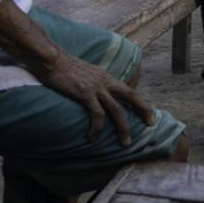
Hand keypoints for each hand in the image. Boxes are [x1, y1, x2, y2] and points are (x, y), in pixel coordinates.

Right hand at [41, 48, 155, 144]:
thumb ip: (95, 83)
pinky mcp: (85, 93)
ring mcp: (96, 87)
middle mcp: (105, 81)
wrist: (51, 59)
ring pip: (117, 110)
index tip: (148, 113)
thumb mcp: (86, 73)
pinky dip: (97, 128)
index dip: (140, 102)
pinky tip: (92, 138)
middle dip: (144, 109)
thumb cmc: (64, 67)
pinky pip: (96, 114)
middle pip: (132, 95)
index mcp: (106, 77)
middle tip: (151, 123)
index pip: (129, 89)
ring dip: (124, 127)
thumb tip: (98, 93)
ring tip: (125, 142)